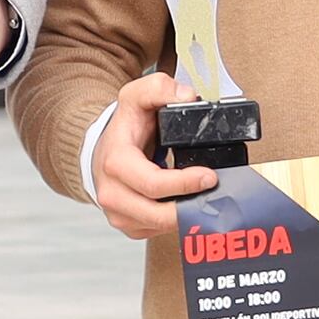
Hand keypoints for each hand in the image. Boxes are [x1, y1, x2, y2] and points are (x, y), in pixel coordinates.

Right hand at [90, 71, 222, 241]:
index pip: (153, 184)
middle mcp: (112, 194)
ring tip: (208, 199)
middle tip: (216, 192)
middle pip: (159, 215)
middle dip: (192, 207)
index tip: (210, 177)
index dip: (185, 184)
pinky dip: (177, 220)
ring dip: (187, 215)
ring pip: (160, 227)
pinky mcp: (129, 227)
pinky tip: (188, 204)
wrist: (101, 151)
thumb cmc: (123, 128)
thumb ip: (159, 88)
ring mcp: (119, 215)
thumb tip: (187, 97)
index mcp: (115, 164)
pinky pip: (157, 231)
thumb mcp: (136, 96)